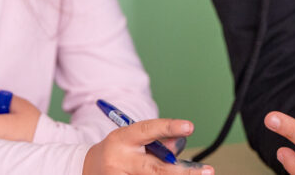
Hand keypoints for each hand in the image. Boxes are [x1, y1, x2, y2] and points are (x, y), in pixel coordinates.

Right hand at [82, 119, 212, 174]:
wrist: (87, 169)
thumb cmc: (119, 151)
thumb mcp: (133, 139)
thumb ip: (158, 140)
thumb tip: (182, 139)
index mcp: (122, 139)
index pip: (147, 130)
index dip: (168, 127)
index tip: (189, 126)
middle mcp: (119, 160)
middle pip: (156, 169)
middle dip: (183, 173)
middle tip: (207, 172)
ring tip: (188, 172)